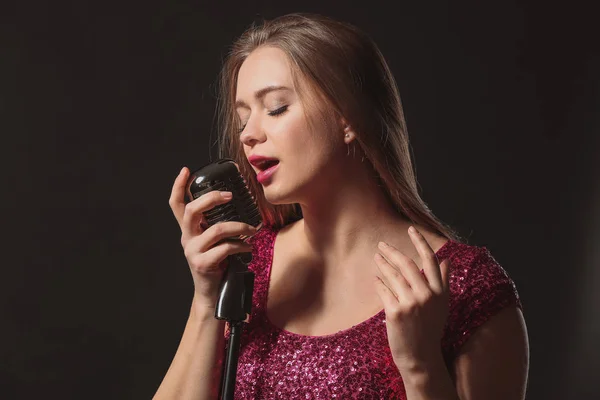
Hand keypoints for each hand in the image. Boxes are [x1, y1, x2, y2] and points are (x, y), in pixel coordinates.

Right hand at [168, 167, 256, 304]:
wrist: (213, 295)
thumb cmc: (218, 264)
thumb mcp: (214, 242)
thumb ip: (217, 225)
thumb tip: (236, 206)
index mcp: (189, 230)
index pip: (176, 205)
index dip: (178, 186)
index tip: (186, 170)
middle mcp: (187, 238)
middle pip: (192, 210)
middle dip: (211, 198)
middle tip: (229, 195)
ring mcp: (193, 252)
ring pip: (216, 230)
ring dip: (239, 227)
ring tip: (252, 229)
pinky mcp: (203, 264)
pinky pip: (225, 248)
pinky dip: (241, 245)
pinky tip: (248, 248)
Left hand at [373, 226, 450, 372]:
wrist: (421, 357)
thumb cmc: (430, 330)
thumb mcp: (442, 306)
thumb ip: (443, 281)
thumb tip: (447, 259)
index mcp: (440, 292)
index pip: (430, 260)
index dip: (420, 242)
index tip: (411, 229)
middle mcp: (427, 295)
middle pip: (407, 264)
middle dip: (392, 251)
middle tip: (381, 244)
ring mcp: (411, 303)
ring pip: (392, 275)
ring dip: (382, 264)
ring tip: (376, 257)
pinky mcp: (395, 312)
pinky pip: (383, 290)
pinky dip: (378, 283)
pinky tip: (375, 279)